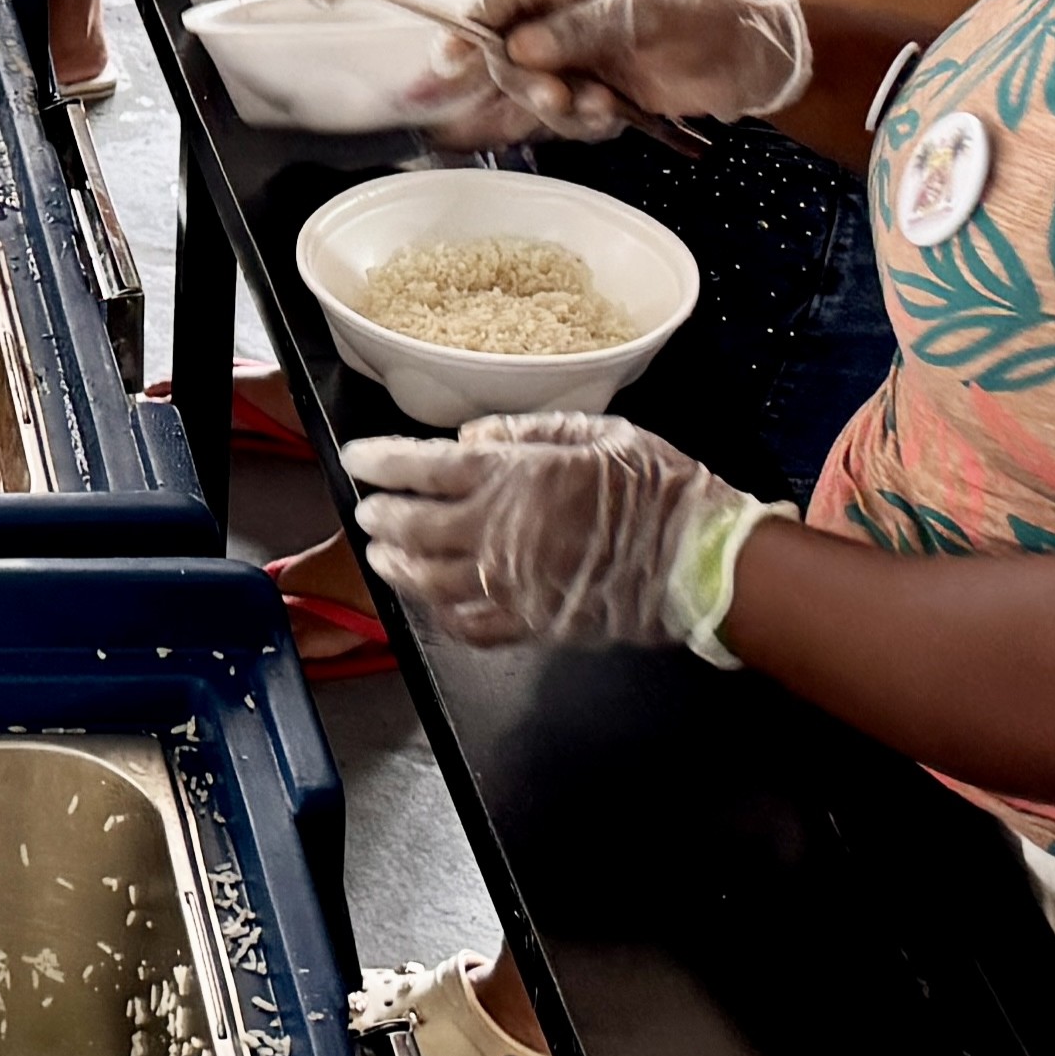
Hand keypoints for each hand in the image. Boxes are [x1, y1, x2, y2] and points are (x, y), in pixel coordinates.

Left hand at [344, 413, 774, 656]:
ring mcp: (511, 583)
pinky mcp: (531, 623)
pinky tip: (431, 604)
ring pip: (429, 580)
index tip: (356, 459)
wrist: (698, 557)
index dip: (382, 461)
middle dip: (381, 517)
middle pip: (414, 525)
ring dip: (397, 567)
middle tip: (368, 512)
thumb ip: (527, 430)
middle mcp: (499, 530)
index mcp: (514, 475)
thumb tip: (470, 437)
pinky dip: (441, 615)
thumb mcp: (596, 432)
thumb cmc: (655, 486)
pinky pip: (469, 625)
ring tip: (383, 557)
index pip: (424, 466)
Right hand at [425, 0, 812, 145]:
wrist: (755, 56)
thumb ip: (580, 28)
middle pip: (507, 49)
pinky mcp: (594, 90)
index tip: (454, 58)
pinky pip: (563, 115)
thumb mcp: (643, 11)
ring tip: (599, 106)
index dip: (475, 26)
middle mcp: (565, 12)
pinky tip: (611, 115)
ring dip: (556, 105)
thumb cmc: (705, 13)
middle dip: (522, 78)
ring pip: (532, 88)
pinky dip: (581, 122)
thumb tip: (521, 47)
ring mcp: (578, 54)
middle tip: (553, 95)